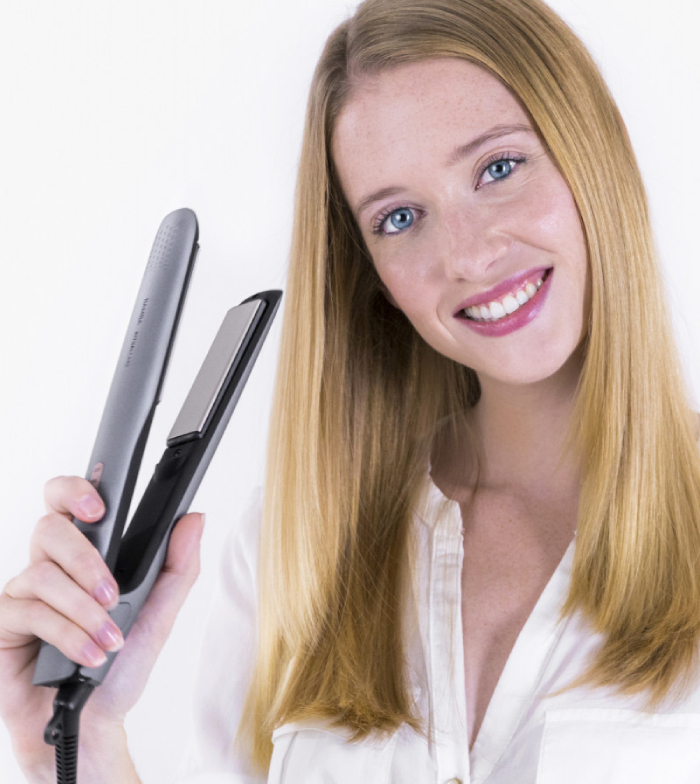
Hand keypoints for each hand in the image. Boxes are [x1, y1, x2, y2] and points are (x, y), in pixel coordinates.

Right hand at [0, 475, 203, 781]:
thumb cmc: (122, 665)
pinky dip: (67, 634)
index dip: (75, 489)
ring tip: (110, 637)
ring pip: (41, 573)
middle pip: (49, 528)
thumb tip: (194, 519)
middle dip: (85, 558)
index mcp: (85, 554)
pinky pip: (28, 611)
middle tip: (114, 592)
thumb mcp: (160, 613)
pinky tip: (90, 655)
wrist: (94, 722)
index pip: (66, 501)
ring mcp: (24, 594)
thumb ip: (177, 565)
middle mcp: (50, 566)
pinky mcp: (5, 625)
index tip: (99, 505)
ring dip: (83, 609)